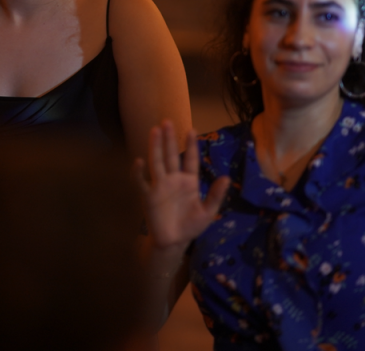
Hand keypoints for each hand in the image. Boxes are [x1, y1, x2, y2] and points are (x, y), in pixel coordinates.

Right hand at [135, 121, 229, 250]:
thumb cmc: (191, 226)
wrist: (174, 242)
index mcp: (189, 182)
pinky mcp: (149, 196)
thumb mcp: (208, 212)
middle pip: (170, 155)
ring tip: (154, 130)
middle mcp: (173, 180)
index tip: (191, 130)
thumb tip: (226, 177)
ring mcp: (160, 186)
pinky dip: (138, 172)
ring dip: (155, 147)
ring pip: (157, 162)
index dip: (190, 145)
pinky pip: (142, 182)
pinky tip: (138, 161)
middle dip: (169, 139)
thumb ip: (216, 195)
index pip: (190, 160)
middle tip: (167, 121)